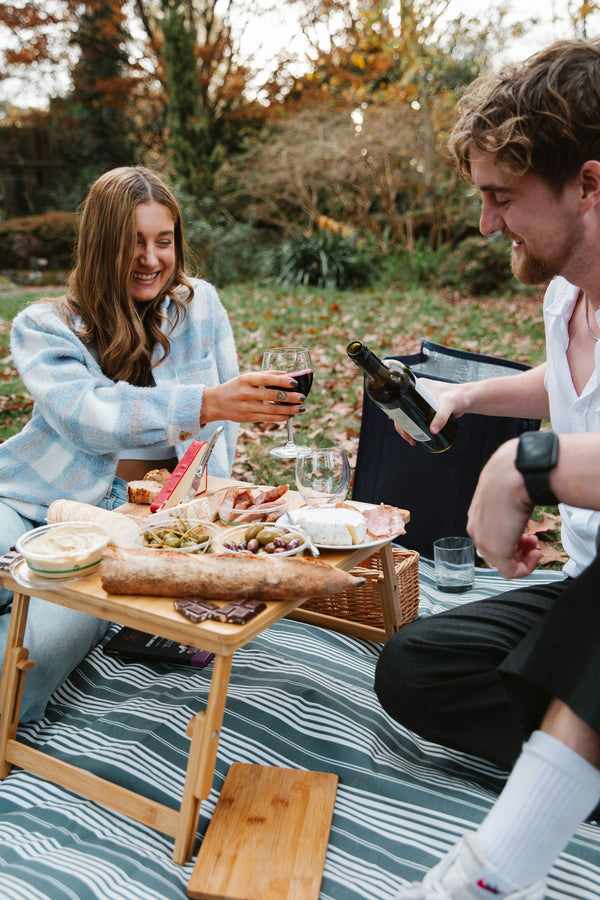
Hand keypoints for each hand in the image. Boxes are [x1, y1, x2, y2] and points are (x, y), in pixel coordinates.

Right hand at [200, 371, 305, 424]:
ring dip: (289, 409)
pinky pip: (267, 418)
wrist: (216, 403)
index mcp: (246, 379)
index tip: (295, 383)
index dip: (282, 381)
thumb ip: (266, 375)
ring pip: (272, 409)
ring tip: (300, 408)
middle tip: (302, 397)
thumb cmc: (235, 387)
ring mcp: (247, 407)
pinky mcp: (247, 418)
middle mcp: (246, 393)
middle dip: (290, 397)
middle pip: (272, 395)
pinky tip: (289, 416)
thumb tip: (287, 374)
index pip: (267, 379)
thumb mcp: (246, 377)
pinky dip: (280, 417)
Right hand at [393, 379, 465, 443]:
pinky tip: (415, 436)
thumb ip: (441, 417)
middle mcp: (418, 394)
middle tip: (408, 438)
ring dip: (408, 429)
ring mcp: (422, 402)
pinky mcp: (428, 409)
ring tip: (412, 441)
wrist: (469, 399)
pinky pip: (417, 418)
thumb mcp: (448, 405)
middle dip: (402, 426)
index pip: (401, 401)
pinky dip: (415, 427)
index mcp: (417, 387)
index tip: (400, 427)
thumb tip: (432, 431)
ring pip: (410, 416)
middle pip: (404, 411)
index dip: (396, 415)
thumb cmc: (459, 397)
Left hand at [467, 438, 539, 578]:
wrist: (513, 474)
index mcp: (477, 513)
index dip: (510, 536)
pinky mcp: (496, 551)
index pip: (490, 535)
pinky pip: (510, 572)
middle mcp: (476, 528)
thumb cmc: (513, 474)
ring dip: (522, 557)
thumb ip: (508, 494)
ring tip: (534, 544)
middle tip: (532, 539)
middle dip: (516, 547)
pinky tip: (535, 553)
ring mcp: (484, 541)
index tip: (526, 530)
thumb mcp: (505, 486)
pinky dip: (526, 568)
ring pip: (501, 562)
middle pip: (494, 550)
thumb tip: (521, 489)